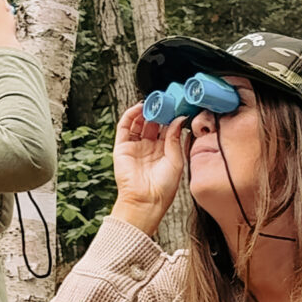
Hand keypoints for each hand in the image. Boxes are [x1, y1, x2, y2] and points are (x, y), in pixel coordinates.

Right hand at [113, 101, 187, 235]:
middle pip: (152, 124)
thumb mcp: (176, 160)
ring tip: (152, 103)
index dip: (170, 116)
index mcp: (164, 152)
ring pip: (138, 123)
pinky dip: (130, 115)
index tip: (176, 105)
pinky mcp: (122, 148)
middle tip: (164, 100)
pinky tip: (139, 108)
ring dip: (144, 112)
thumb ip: (175, 138)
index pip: (166, 129)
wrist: (145, 201)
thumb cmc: (163, 188)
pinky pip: (124, 127)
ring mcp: (135, 147)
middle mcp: (149, 148)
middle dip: (158, 111)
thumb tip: (180, 119)